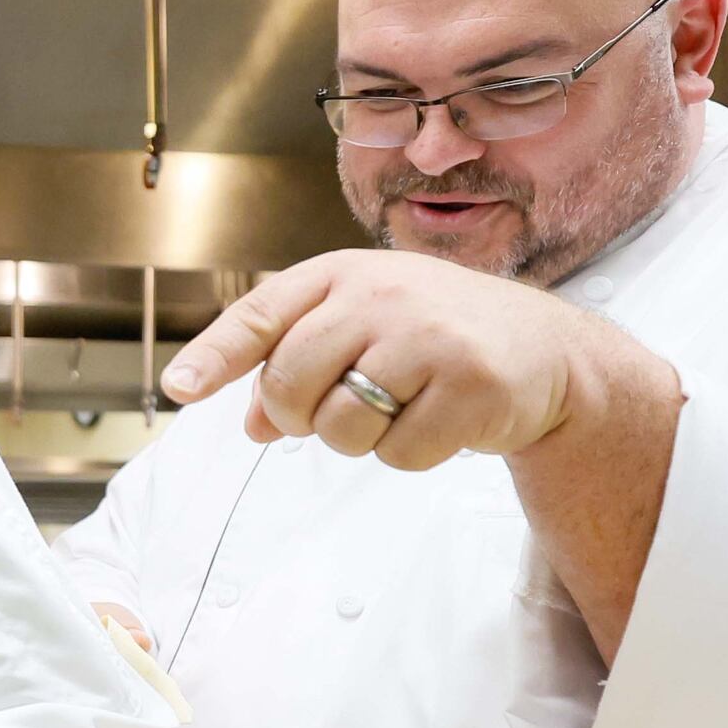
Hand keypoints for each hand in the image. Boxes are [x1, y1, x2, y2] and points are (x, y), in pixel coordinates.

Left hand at [158, 249, 671, 473]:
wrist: (549, 352)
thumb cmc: (441, 336)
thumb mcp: (368, 328)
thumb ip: (304, 363)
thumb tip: (250, 422)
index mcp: (347, 272)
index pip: (262, 313)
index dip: (214, 355)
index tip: (179, 390)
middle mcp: (383, 294)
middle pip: (289, 384)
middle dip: (300, 417)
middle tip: (340, 411)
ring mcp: (428, 336)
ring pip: (340, 427)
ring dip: (359, 440)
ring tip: (402, 408)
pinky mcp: (470, 385)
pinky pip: (398, 454)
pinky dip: (410, 455)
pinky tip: (441, 422)